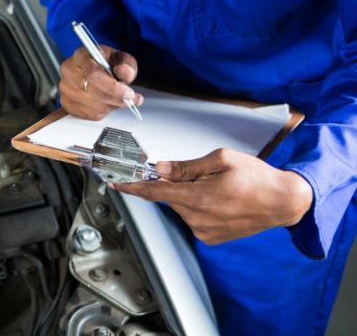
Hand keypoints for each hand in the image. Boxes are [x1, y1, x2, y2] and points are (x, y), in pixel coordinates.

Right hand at [59, 45, 143, 119]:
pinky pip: (90, 115)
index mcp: (81, 56)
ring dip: (112, 106)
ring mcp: (65, 88)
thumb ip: (126, 63)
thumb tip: (125, 73)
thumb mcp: (120, 58)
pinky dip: (104, 112)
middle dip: (117, 99)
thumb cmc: (106, 63)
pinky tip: (107, 102)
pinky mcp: (66, 103)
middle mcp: (68, 71)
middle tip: (132, 100)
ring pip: (95, 106)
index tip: (129, 94)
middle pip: (95, 92)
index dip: (113, 87)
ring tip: (117, 98)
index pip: (94, 74)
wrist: (94, 71)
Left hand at [113, 149, 313, 244]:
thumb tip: (161, 169)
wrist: (283, 202)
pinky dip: (198, 207)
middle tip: (199, 175)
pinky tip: (219, 200)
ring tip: (217, 189)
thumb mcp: (221, 160)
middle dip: (175, 183)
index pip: (153, 191)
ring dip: (189, 195)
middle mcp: (198, 218)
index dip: (132, 186)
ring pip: (181, 207)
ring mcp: (204, 231)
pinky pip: (193, 217)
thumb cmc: (257, 178)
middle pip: (169, 196)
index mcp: (198, 197)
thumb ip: (186, 167)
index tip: (115, 182)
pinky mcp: (211, 238)